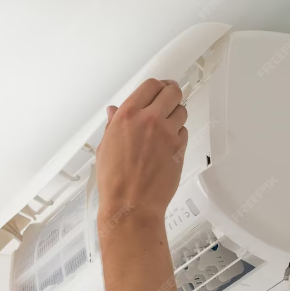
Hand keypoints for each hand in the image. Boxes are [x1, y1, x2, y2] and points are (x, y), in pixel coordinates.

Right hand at [96, 79, 187, 223]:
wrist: (131, 204)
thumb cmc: (115, 181)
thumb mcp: (105, 147)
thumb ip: (114, 125)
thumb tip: (114, 112)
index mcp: (128, 116)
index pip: (150, 85)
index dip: (157, 86)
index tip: (159, 89)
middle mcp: (149, 120)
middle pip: (172, 92)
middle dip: (172, 93)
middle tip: (169, 98)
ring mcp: (167, 133)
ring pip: (181, 111)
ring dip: (176, 115)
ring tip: (167, 125)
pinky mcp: (179, 148)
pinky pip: (184, 131)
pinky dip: (178, 133)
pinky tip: (168, 143)